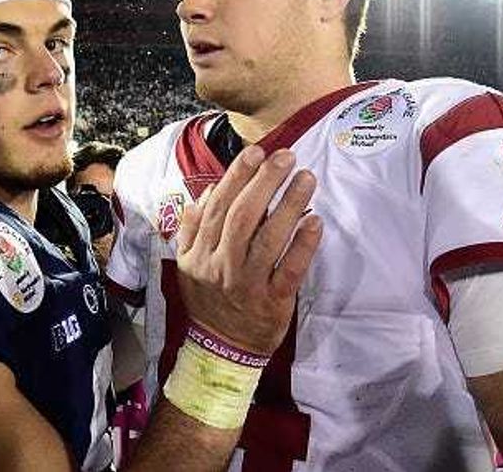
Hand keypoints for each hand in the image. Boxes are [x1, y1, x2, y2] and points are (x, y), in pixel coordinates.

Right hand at [175, 145, 321, 355]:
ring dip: (288, 205)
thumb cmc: (209, 300)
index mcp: (200, 253)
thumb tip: (207, 192)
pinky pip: (289, 270)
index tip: (255, 153)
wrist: (220, 349)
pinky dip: (302, 245)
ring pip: (267, 239)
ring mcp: (247, 284)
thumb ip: (193, 228)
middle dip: (265, 182)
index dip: (237, 177)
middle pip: (243, 217)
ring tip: (305, 178)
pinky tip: (315, 221)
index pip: (218, 207)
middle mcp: (221, 266)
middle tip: (286, 156)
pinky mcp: (273, 302)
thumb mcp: (188, 264)